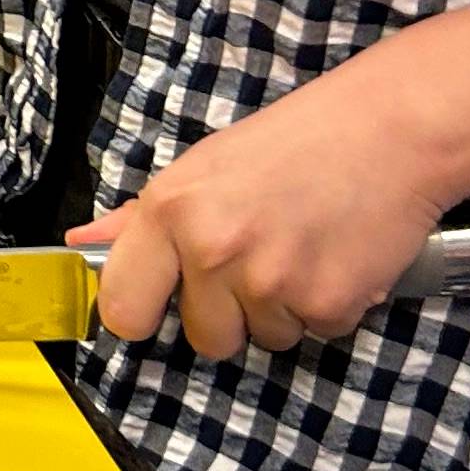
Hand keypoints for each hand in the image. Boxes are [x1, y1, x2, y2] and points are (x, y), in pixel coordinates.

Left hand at [70, 55, 463, 356]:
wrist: (389, 131)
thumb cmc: (294, 143)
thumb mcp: (203, 167)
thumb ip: (140, 218)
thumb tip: (80, 244)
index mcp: (170, 211)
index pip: (123, 308)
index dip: (141, 314)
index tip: (159, 305)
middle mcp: (212, 250)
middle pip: (203, 338)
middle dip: (230, 313)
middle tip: (260, 257)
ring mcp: (270, 282)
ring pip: (264, 339)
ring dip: (283, 309)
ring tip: (302, 247)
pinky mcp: (327, 305)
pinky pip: (316, 334)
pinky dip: (329, 307)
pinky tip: (336, 256)